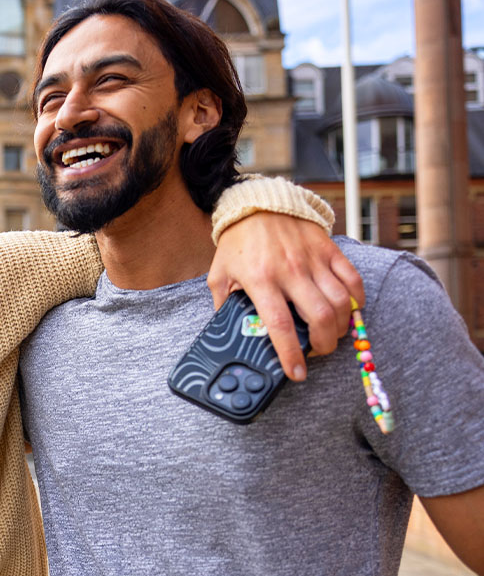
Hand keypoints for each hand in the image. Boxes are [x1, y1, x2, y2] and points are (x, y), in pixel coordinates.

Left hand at [209, 212, 363, 380]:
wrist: (257, 203)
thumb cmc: (238, 242)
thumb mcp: (219, 273)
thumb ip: (223, 302)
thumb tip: (228, 329)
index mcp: (260, 280)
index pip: (280, 325)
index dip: (291, 353)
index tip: (296, 373)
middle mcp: (290, 271)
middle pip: (320, 317)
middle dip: (324, 344)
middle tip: (319, 352)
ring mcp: (313, 260)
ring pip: (340, 301)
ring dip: (342, 326)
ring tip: (333, 335)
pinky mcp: (329, 249)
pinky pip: (352, 278)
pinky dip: (356, 299)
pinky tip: (350, 310)